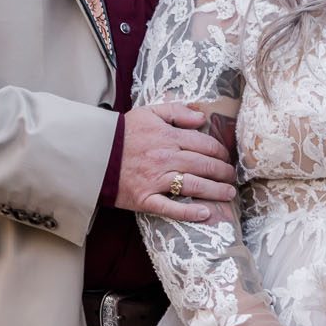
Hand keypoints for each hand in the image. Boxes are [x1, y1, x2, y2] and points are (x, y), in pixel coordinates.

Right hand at [115, 101, 237, 221]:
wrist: (92, 154)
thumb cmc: (122, 133)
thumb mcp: (148, 112)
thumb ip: (176, 111)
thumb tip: (202, 118)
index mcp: (168, 136)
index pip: (205, 144)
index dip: (221, 152)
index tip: (226, 158)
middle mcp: (165, 158)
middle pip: (205, 165)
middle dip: (223, 172)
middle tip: (232, 177)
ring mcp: (156, 180)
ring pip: (194, 185)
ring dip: (216, 191)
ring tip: (229, 194)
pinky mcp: (145, 198)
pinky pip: (170, 207)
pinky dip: (189, 212)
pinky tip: (205, 214)